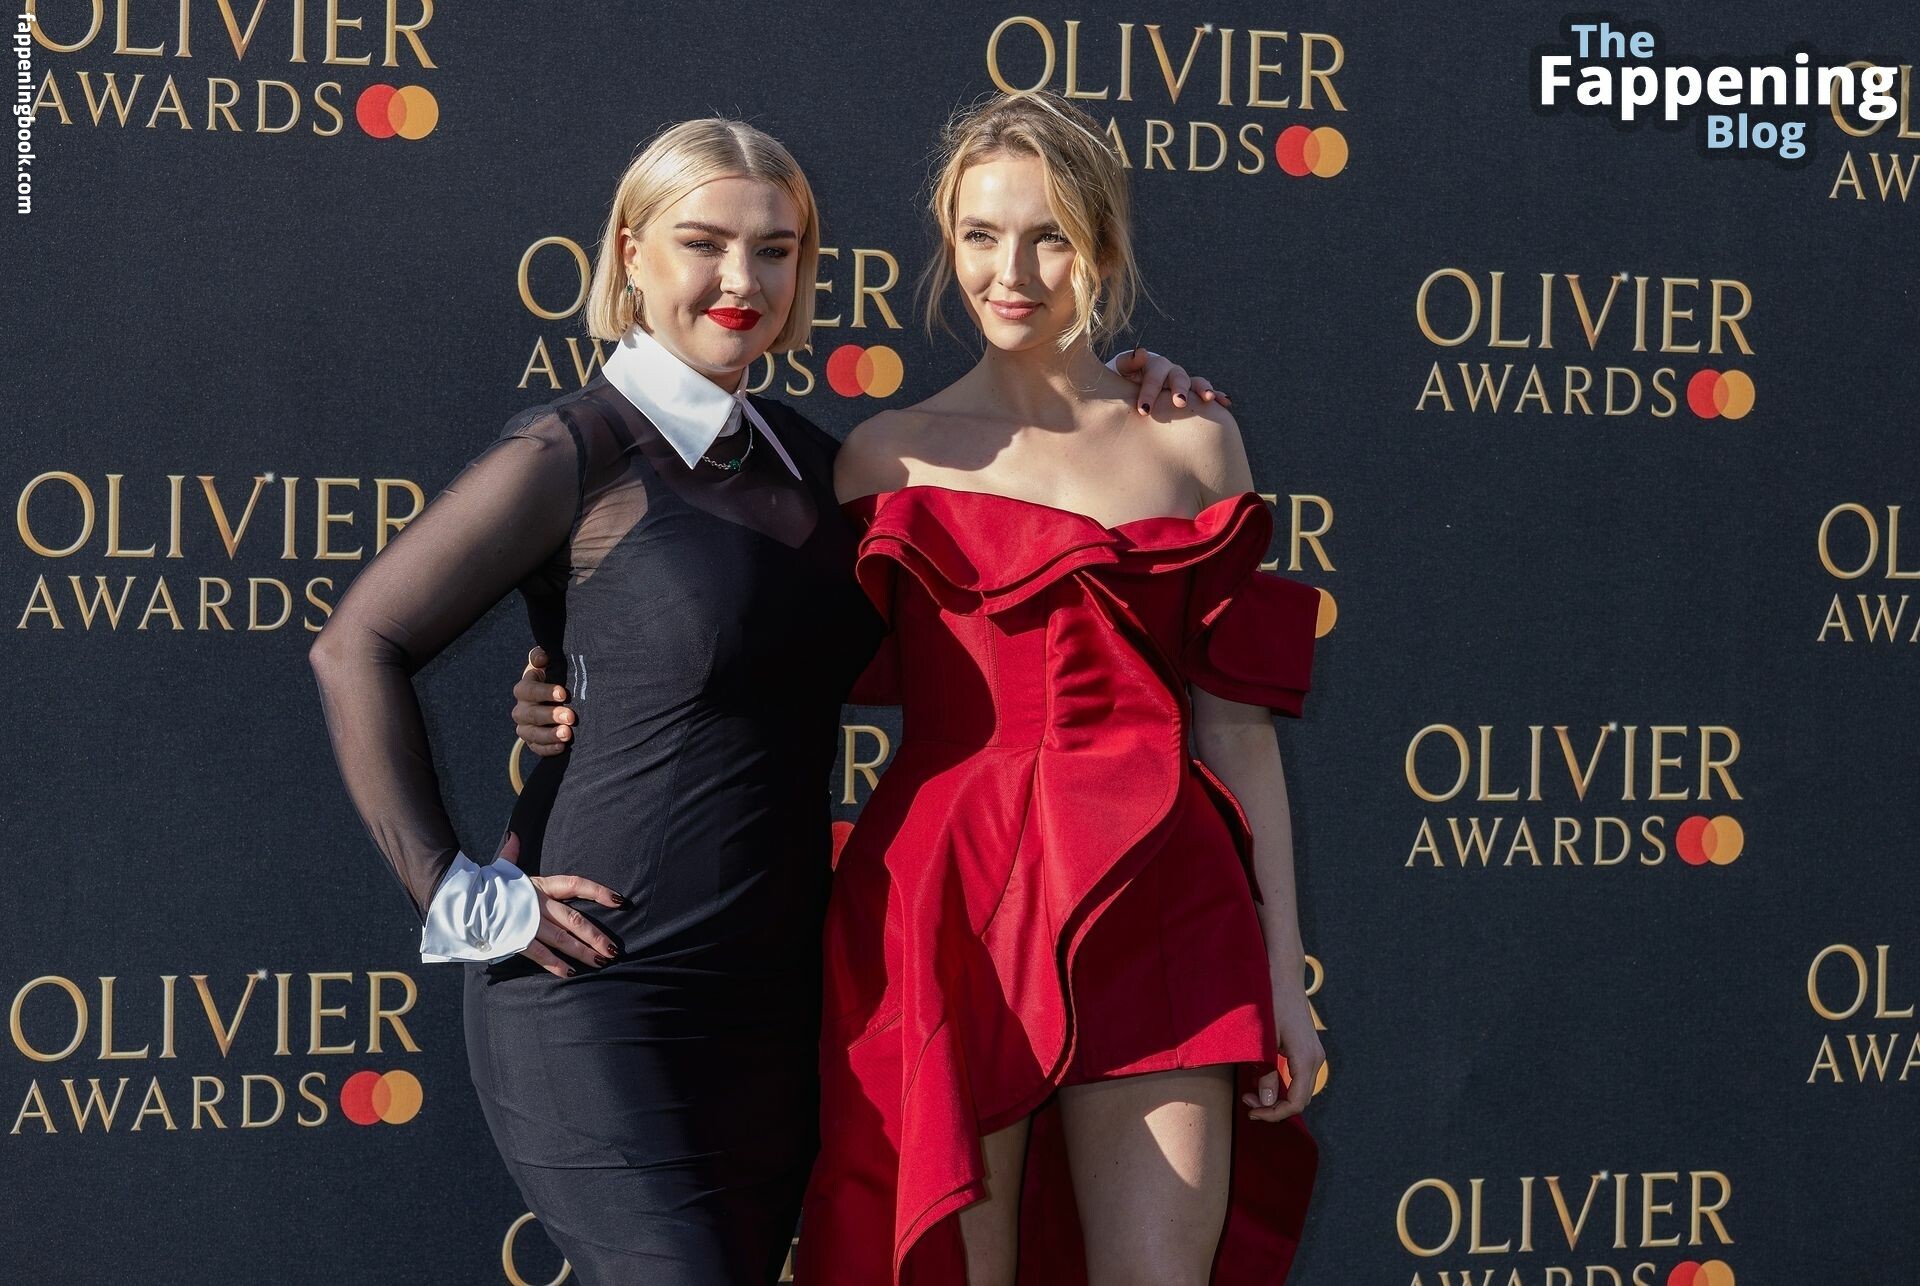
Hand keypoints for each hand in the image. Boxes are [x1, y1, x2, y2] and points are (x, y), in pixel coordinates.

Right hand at [494, 831, 623, 977]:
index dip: (599, 891)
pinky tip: (570, 973)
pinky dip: (555, 964)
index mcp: (540, 884)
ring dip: (582, 951)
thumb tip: (515, 837)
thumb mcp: (501, 867)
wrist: (458, 897)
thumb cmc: (483, 884)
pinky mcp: (515, 938)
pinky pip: (539, 954)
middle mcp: (538, 902)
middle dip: (596, 935)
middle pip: (574, 919)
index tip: (619, 901)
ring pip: (562, 938)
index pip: (576, 884)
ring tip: (600, 961)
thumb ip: (512, 853)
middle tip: (613, 949)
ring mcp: (528, 921)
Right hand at [513, 646, 576, 756]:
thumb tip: (541, 657)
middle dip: (551, 715)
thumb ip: (542, 657)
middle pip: (531, 714)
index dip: (545, 692)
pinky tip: (562, 747)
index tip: (563, 694)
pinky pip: (537, 748)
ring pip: (532, 734)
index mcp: (524, 689)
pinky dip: (548, 749)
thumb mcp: (549, 666)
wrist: (556, 701)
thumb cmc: (554, 678)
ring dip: (549, 735)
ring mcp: (525, 727)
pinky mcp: (533, 742)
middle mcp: (521, 709)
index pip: (529, 690)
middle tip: (570, 717)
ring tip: (567, 734)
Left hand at [1112, 346, 1233, 415]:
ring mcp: (1184, 381)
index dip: (1150, 392)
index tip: (1144, 410)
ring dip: (1203, 389)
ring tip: (1208, 399)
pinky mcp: (1192, 392)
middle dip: (1180, 389)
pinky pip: (1206, 393)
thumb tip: (1141, 352)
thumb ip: (1128, 362)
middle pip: (1178, 377)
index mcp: (1155, 366)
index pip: (1154, 376)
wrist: (1136, 383)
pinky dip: (1216, 396)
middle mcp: (1172, 371)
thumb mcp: (1122, 369)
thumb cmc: (1127, 378)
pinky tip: (1226, 402)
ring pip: (1196, 383)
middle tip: (1180, 403)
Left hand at [1244, 975, 1322, 1122]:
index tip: (1252, 1112)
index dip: (1274, 1113)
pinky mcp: (1308, 1049)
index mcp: (1306, 1058)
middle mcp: (1315, 1059)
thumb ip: (1266, 1072)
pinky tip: (1263, 1078)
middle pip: (1300, 1099)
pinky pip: (1299, 1077)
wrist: (1282, 976)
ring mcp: (1314, 1054)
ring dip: (1278, 1096)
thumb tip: (1268, 1101)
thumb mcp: (1263, 1040)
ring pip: (1300, 1089)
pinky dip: (1283, 1085)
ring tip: (1252, 1092)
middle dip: (1274, 1106)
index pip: (1297, 1102)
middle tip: (1248, 1101)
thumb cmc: (1270, 1003)